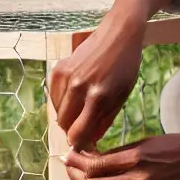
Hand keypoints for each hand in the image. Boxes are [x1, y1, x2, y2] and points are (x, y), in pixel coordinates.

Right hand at [47, 14, 145, 149]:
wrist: (119, 33)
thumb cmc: (126, 65)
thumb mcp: (122, 96)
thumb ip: (104, 120)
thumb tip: (89, 140)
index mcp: (99, 97)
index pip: (78, 134)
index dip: (79, 144)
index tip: (83, 145)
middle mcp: (79, 88)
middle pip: (64, 124)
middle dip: (72, 130)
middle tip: (83, 127)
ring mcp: (67, 77)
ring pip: (57, 111)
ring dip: (67, 116)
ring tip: (81, 109)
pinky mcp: (59, 68)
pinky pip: (53, 95)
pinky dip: (61, 101)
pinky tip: (74, 96)